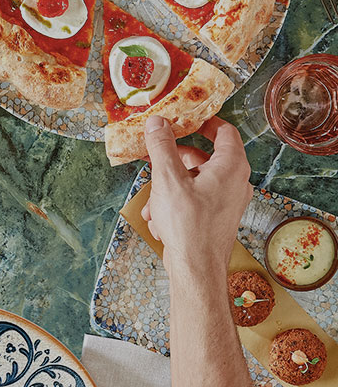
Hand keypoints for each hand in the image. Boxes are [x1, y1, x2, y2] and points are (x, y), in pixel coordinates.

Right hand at [142, 115, 252, 276]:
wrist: (196, 268)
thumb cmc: (188, 225)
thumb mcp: (168, 179)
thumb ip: (162, 147)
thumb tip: (157, 123)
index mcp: (231, 166)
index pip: (223, 131)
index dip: (202, 122)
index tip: (182, 119)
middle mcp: (235, 181)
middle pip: (202, 157)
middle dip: (173, 161)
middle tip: (153, 156)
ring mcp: (227, 201)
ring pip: (193, 181)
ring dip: (168, 188)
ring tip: (152, 203)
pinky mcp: (217, 217)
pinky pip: (194, 200)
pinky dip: (174, 205)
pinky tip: (158, 219)